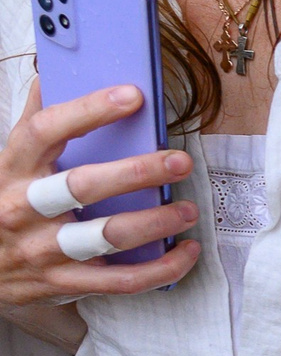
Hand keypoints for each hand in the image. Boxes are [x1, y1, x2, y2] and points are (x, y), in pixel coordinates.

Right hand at [1, 80, 197, 306]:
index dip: (88, 110)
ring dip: (155, 223)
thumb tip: (53, 71)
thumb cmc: (6, 203)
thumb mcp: (9, 162)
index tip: (133, 94)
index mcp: (12, 169)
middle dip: (136, 172)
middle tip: (179, 161)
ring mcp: (43, 250)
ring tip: (187, 209)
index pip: (44, 131)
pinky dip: (161, 269)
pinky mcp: (64, 284)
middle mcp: (24, 209)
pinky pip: (120, 282)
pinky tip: (187, 250)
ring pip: (106, 236)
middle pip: (82, 186)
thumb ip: (35, 120)